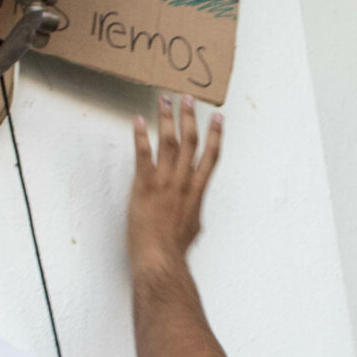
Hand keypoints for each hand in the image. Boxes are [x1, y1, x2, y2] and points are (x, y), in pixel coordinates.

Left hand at [129, 95, 223, 273]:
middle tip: (188, 98)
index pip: (211, 156)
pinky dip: (140, 136)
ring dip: (168, 118)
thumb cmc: (175, 249)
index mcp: (197, 191)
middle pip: (190, 141)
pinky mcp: (144, 186)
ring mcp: (164, 182)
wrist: (160, 258)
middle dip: (190, 117)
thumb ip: (194, 211)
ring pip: (169, 142)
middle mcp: (183, 182)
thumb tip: (195, 209)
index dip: (216, 134)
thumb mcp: (193, 228)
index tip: (218, 117)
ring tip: (165, 99)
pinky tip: (138, 120)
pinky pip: (143, 154)